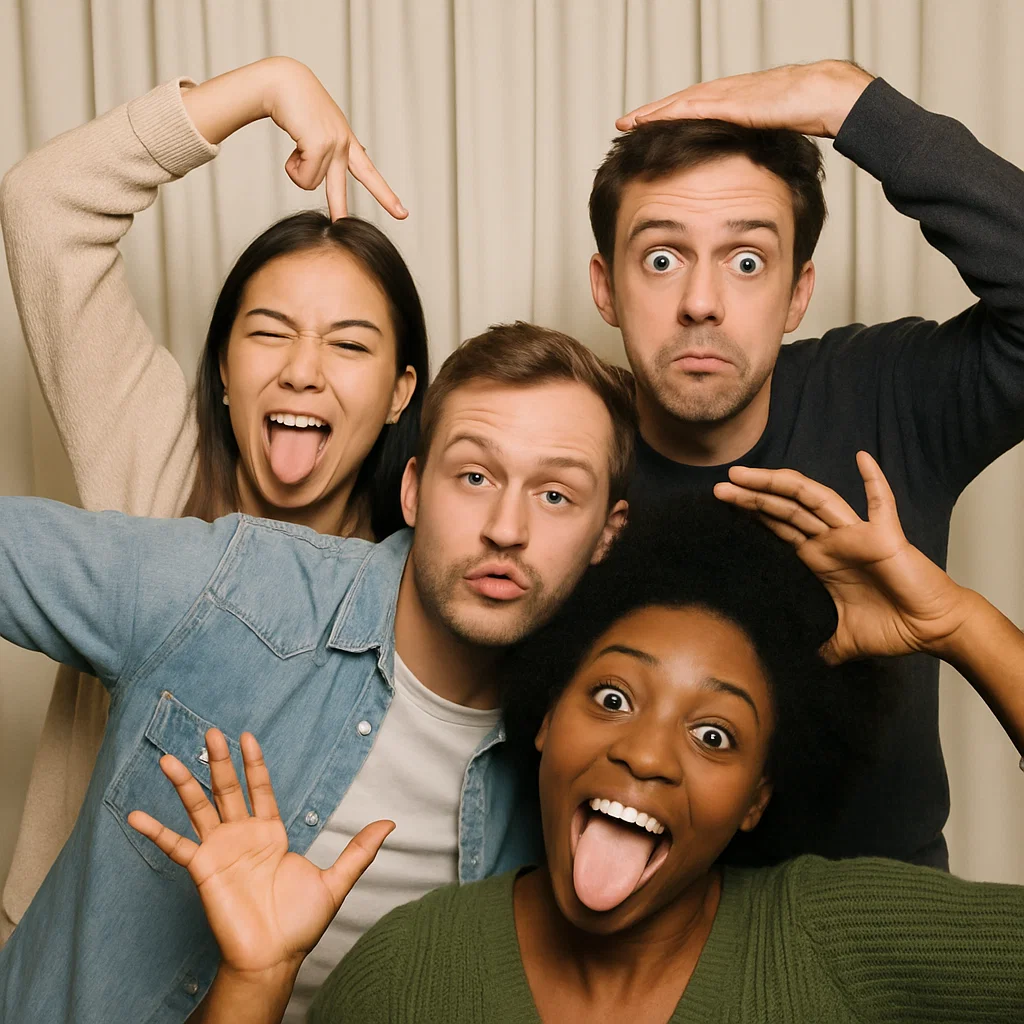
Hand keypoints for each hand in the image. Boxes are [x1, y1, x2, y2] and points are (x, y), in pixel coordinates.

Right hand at [128, 729, 392, 977]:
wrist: (274, 957)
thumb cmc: (300, 924)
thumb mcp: (335, 881)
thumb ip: (359, 850)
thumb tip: (390, 824)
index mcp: (271, 833)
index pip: (261, 789)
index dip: (254, 763)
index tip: (247, 735)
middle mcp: (243, 836)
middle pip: (227, 789)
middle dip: (219, 761)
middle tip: (210, 730)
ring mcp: (220, 850)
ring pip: (198, 808)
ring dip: (183, 784)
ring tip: (167, 759)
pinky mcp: (202, 870)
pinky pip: (175, 847)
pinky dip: (155, 831)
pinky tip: (135, 815)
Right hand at [184, 57, 405, 220]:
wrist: (282, 82)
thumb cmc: (293, 104)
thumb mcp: (315, 131)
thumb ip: (324, 154)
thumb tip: (330, 171)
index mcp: (344, 141)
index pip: (368, 171)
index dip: (385, 194)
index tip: (402, 212)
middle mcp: (344, 143)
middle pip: (362, 179)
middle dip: (378, 201)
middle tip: (403, 216)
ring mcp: (335, 144)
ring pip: (313, 184)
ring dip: (298, 171)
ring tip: (295, 145)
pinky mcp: (321, 145)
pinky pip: (304, 178)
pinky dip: (292, 168)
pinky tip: (292, 144)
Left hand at [617, 60, 872, 138]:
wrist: (825, 93)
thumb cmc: (803, 113)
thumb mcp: (766, 134)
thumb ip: (748, 144)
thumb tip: (737, 169)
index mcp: (732, 101)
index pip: (691, 109)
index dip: (665, 117)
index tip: (643, 129)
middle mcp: (726, 93)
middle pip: (679, 103)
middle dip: (651, 113)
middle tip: (623, 124)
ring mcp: (729, 93)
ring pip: (682, 101)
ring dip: (654, 111)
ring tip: (629, 122)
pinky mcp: (734, 99)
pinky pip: (697, 105)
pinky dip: (673, 111)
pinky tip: (655, 117)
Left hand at [714, 451, 971, 663]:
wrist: (933, 630)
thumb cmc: (892, 629)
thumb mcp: (841, 641)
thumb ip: (817, 646)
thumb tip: (796, 663)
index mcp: (818, 559)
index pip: (777, 527)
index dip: (751, 513)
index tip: (723, 503)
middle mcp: (832, 541)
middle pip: (784, 508)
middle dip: (752, 496)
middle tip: (720, 484)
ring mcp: (857, 534)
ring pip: (812, 500)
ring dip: (780, 484)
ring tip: (746, 474)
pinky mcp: (886, 537)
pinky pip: (881, 503)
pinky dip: (874, 480)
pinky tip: (861, 458)